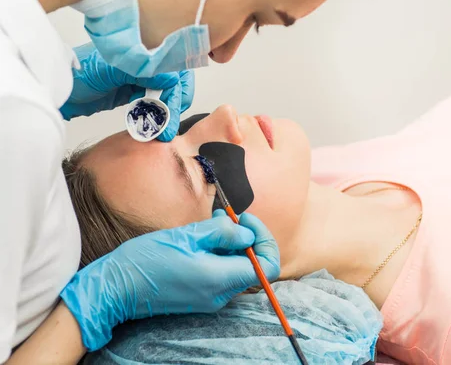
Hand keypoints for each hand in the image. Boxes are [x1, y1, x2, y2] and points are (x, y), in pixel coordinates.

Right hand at [60, 211, 279, 350]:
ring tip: (210, 224)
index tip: (245, 221)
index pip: (268, 267)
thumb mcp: (187, 235)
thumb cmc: (147, 259)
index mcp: (220, 279)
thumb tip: (249, 234)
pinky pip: (222, 274)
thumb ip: (223, 233)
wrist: (116, 288)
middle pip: (253, 266)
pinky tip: (201, 240)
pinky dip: (219, 255)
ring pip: (237, 268)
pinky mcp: (200, 297)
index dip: (264, 240)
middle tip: (226, 217)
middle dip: (245, 237)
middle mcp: (220, 295)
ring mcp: (211, 299)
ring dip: (230, 244)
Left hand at [61, 42, 194, 141]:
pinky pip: (151, 106)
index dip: (177, 92)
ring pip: (165, 96)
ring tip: (160, 132)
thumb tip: (172, 78)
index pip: (173, 70)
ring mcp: (137, 80)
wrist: (54, 92)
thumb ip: (140, 72)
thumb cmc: (74, 75)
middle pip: (175, 84)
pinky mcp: (131, 95)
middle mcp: (142, 64)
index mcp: (140, 52)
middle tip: (168, 128)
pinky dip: (154, 117)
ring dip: (165, 114)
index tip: (171, 112)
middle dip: (174, 106)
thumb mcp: (109, 71)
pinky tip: (149, 126)